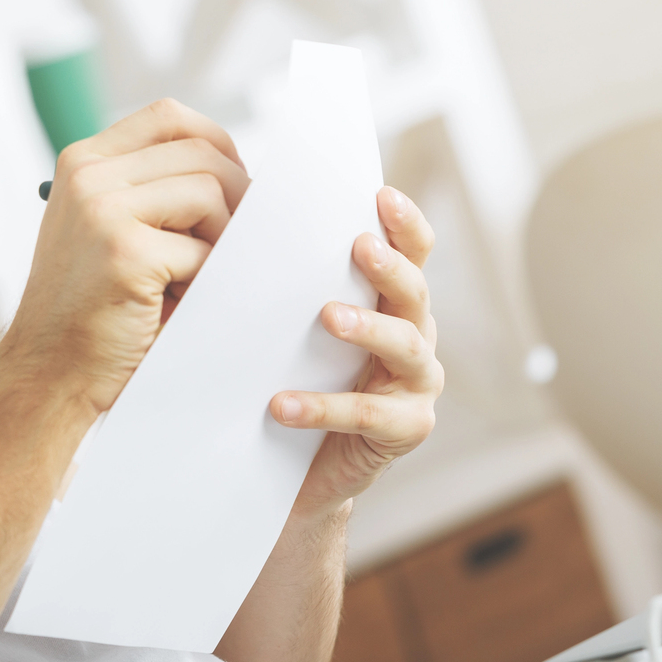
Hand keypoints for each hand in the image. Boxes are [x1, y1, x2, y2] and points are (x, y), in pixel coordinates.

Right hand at [0, 99, 250, 413]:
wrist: (48, 371)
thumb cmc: (91, 307)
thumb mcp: (108, 229)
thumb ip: (153, 190)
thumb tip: (244, 175)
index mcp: (83, 162)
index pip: (169, 117)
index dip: (217, 143)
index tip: (234, 183)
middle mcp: (88, 175)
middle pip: (202, 152)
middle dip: (237, 197)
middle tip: (234, 243)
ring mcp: (102, 209)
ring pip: (211, 192)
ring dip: (221, 241)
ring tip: (195, 277)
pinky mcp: (124, 251)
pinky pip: (203, 251)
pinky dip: (203, 282)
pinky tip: (177, 304)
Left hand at [273, 187, 441, 513]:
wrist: (297, 468)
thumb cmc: (294, 378)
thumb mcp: (295, 327)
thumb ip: (292, 285)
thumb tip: (245, 223)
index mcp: (392, 302)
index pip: (412, 252)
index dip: (404, 223)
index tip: (380, 194)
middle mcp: (415, 336)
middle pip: (415, 293)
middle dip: (390, 267)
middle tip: (360, 246)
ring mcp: (416, 384)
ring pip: (405, 346)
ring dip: (367, 328)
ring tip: (328, 317)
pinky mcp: (405, 430)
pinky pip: (367, 415)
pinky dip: (323, 406)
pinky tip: (281, 404)